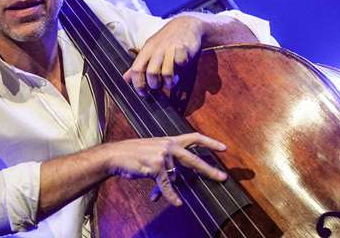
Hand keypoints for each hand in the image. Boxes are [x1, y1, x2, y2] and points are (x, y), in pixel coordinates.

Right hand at [103, 132, 227, 206]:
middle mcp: (168, 146)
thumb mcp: (153, 154)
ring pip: (174, 177)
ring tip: (165, 188)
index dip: (210, 142)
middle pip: (193, 159)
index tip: (224, 148)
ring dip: (169, 185)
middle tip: (223, 177)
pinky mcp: (156, 167)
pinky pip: (166, 186)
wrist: (115, 155)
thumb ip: (166, 166)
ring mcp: (163, 156)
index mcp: (169, 140)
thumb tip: (172, 184)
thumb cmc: (133, 155)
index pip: (194, 137)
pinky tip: (177, 202)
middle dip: (209, 169)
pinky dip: (170, 195)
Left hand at [123, 15, 203, 94]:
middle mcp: (157, 49)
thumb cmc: (167, 40)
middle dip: (155, 85)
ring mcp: (170, 48)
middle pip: (151, 73)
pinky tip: (181, 67)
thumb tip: (125, 79)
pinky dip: (181, 68)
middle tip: (160, 86)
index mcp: (147, 50)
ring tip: (172, 81)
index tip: (143, 93)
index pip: (136, 69)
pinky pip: (180, 63)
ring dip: (169, 82)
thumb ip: (139, 64)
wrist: (186, 24)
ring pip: (166, 72)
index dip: (138, 84)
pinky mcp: (184, 48)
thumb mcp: (150, 49)